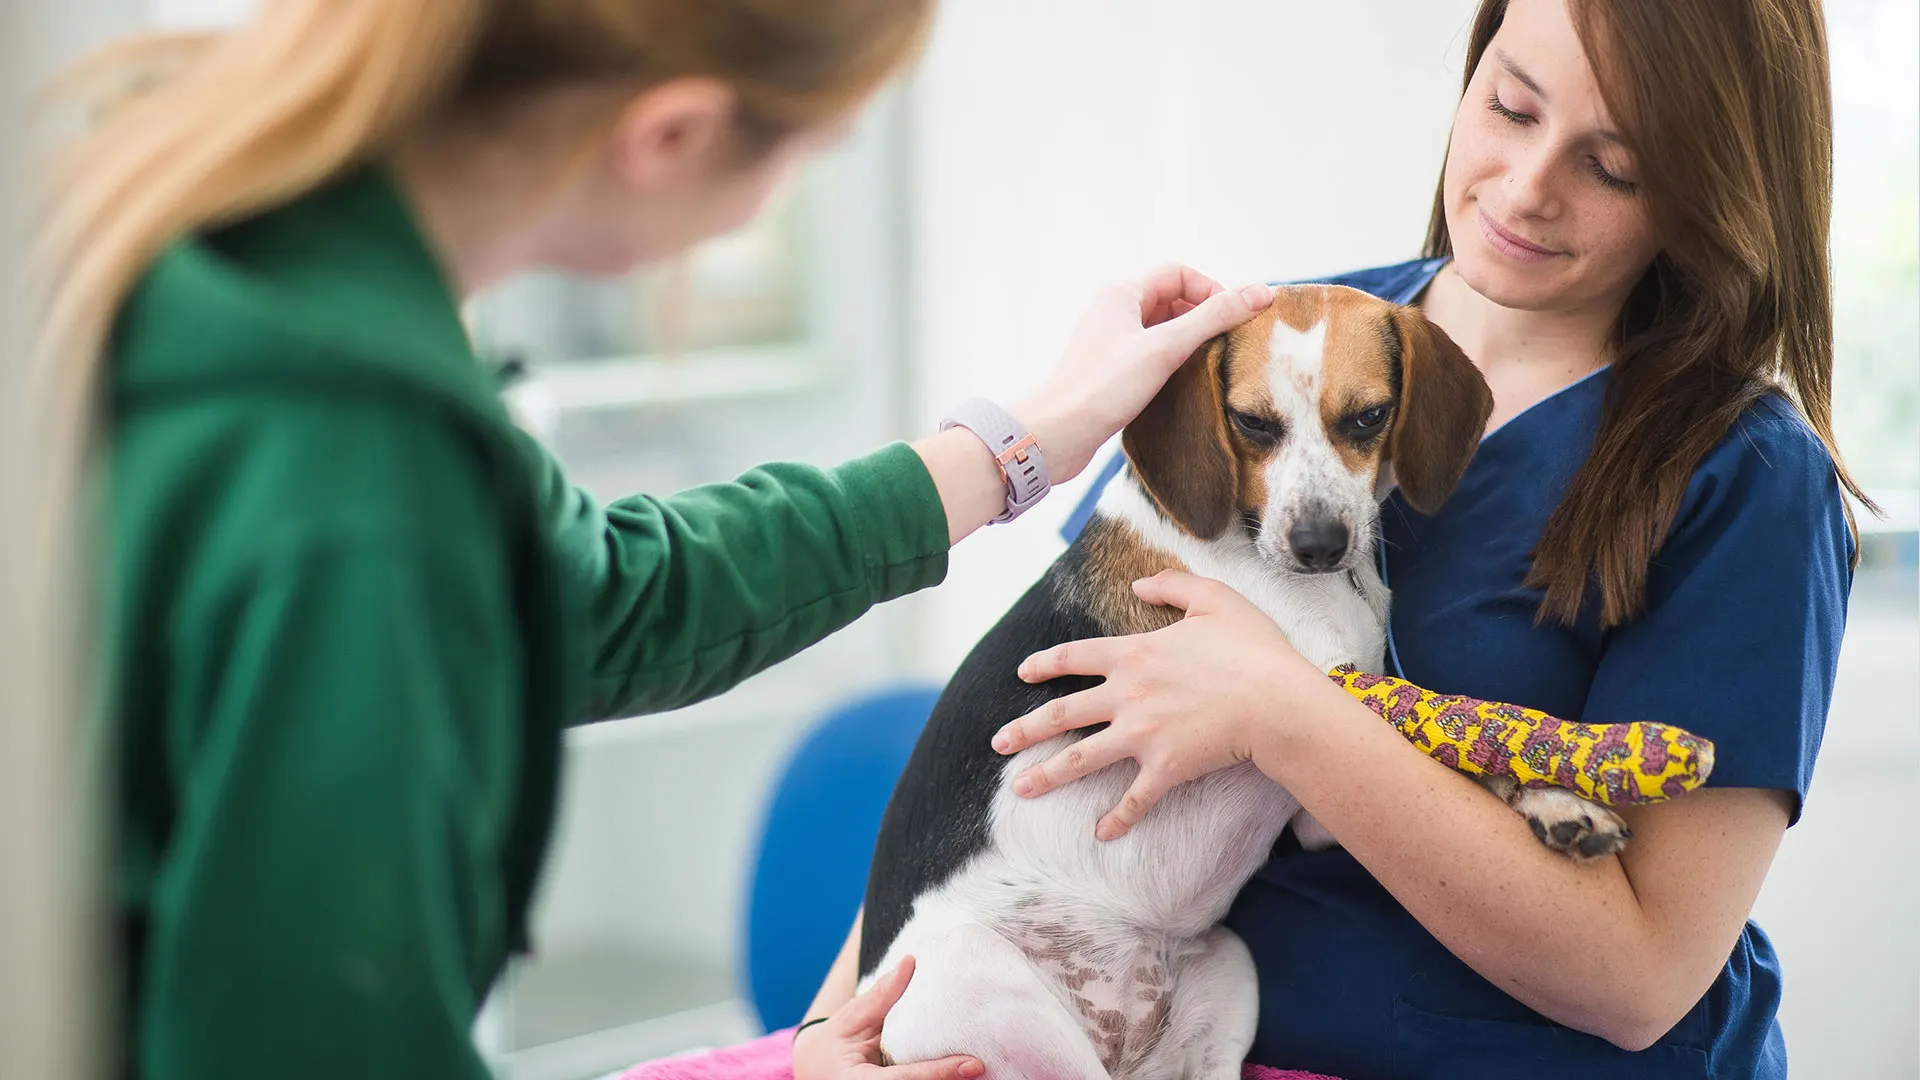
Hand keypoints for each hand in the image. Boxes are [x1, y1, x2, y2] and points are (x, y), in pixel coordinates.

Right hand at [791, 955, 983, 1079]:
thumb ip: (880, 998)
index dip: (941, 1073)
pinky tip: (961, 1070)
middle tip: (986, 1066)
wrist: (814, 1072)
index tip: (974, 1065)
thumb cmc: (830, 1047)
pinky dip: (939, 1078)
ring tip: (979, 1070)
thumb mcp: (849, 1021)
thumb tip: (910, 962)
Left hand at [990, 570, 1318, 839]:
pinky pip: (1134, 799)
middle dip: (1025, 729)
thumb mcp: (1214, 599)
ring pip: (1081, 759)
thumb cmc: (1252, 649)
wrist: (1276, 700)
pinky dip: (1118, 819)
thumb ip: (1172, 585)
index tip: (1022, 673)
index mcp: (1134, 654)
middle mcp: (1127, 695)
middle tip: (997, 742)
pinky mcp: (1164, 768)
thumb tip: (1138, 583)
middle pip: (1062, 713)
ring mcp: (1142, 734)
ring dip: (1047, 776)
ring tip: (1019, 790)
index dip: (1045, 664)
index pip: (1075, 657)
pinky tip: (1102, 833)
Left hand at [1014, 267, 1272, 482]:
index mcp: (1121, 294)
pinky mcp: (1107, 372)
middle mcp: (1112, 312)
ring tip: (1208, 365)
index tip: (1232, 319)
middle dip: (1202, 317)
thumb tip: (1260, 293)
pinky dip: (1170, 363)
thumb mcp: (1167, 347)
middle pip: (1170, 300)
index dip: (1211, 290)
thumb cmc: (1105, 387)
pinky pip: (1148, 355)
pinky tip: (1181, 384)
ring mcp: (1109, 343)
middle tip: (1226, 344)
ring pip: (1160, 330)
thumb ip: (1214, 318)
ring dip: (1187, 342)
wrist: (1058, 433)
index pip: (1178, 274)